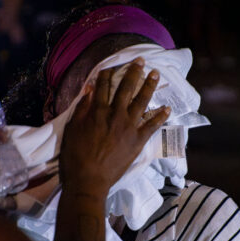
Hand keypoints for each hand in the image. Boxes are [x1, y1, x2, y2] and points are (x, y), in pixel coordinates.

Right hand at [60, 58, 169, 196]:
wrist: (89, 180)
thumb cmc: (75, 156)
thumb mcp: (72, 129)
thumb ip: (82, 108)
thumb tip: (90, 89)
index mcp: (97, 111)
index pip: (103, 86)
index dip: (107, 74)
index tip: (112, 66)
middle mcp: (115, 114)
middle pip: (126, 88)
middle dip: (133, 72)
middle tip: (140, 61)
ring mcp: (129, 127)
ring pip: (142, 101)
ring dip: (150, 86)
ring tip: (156, 74)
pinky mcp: (138, 141)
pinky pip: (152, 125)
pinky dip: (160, 116)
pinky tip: (167, 108)